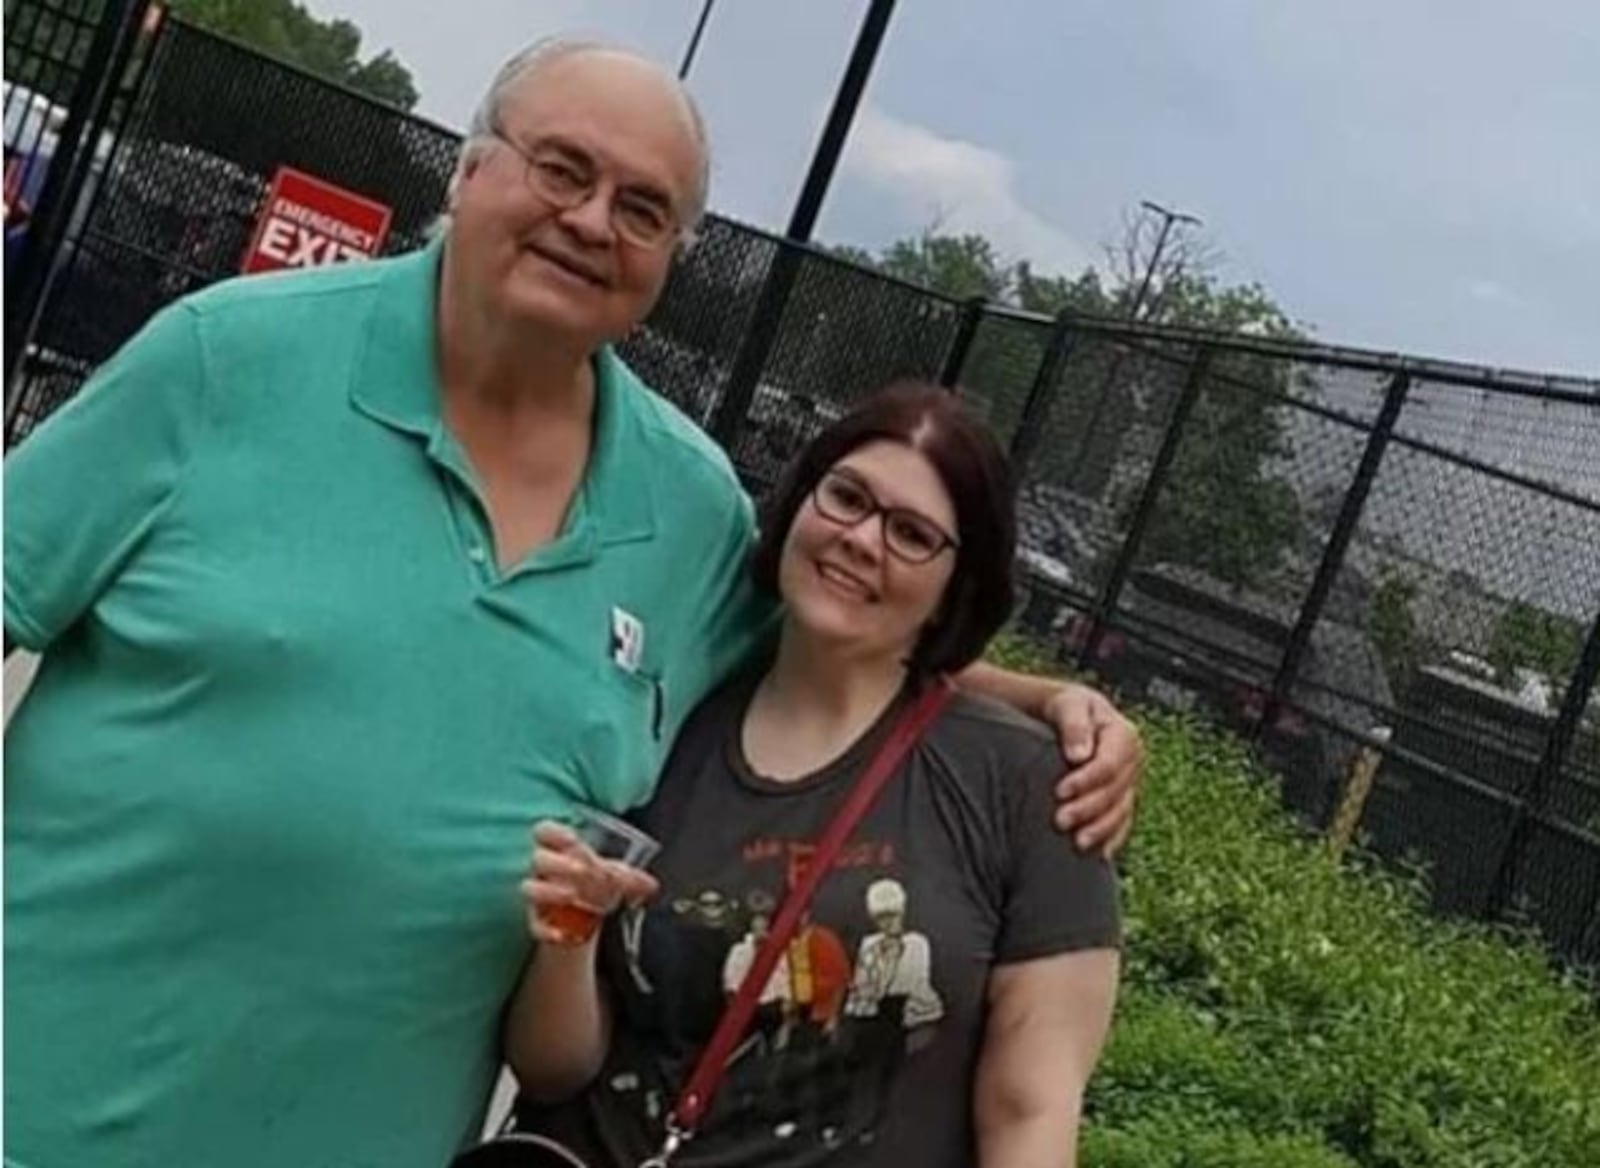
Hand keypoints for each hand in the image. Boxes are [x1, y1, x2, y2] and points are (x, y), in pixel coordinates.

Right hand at [521, 821, 658, 945]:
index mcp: (557, 848)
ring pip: (529, 888)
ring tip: (571, 895)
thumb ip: (628, 877)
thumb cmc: (593, 881)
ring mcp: (537, 894)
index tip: (573, 839)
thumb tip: (651, 885)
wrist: (581, 914)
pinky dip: (545, 930)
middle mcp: (543, 869)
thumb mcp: (611, 874)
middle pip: (538, 858)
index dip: (554, 832)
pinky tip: (560, 935)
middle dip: (558, 863)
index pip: (544, 830)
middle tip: (582, 870)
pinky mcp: (536, 919)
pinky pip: (534, 924)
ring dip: (548, 891)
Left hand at [1042, 684, 1141, 856]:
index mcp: (1123, 736)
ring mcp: (1130, 783)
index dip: (1086, 780)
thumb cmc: (1067, 708)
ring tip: (1077, 844)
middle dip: (1088, 809)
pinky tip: (1100, 855)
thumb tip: (1079, 755)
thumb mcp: (1068, 705)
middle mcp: (1132, 762)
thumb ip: (1074, 725)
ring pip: (1121, 811)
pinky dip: (1112, 839)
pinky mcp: (1123, 799)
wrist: (1072, 717)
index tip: (1059, 791)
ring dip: (1101, 830)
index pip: (1109, 764)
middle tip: (1059, 821)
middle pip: (1115, 792)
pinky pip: (1123, 823)